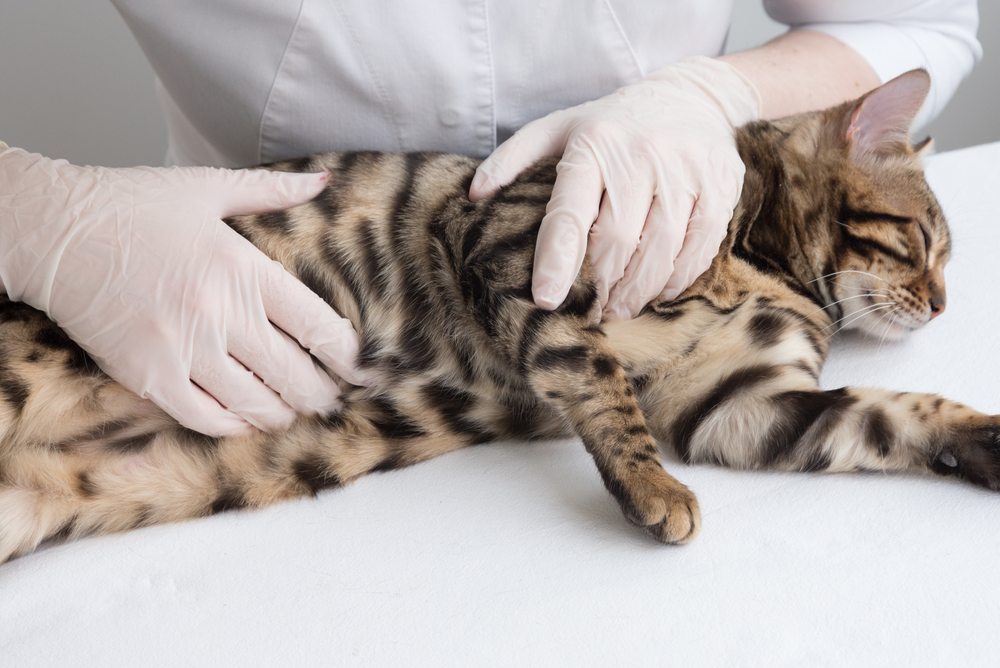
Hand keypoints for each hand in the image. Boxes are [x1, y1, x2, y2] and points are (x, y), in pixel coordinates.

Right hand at [0, 145, 367, 435]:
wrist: (52, 231)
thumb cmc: (130, 205)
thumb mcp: (207, 189)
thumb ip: (272, 191)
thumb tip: (323, 180)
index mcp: (245, 269)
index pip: (319, 327)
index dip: (347, 356)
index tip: (359, 368)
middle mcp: (221, 314)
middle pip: (296, 376)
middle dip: (323, 395)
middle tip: (332, 399)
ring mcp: (184, 350)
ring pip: (257, 404)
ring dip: (284, 414)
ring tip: (293, 411)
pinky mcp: (149, 377)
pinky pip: (207, 419)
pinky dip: (235, 425)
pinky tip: (245, 417)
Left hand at [469, 57, 761, 319]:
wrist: (692, 95)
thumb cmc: (613, 123)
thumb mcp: (559, 128)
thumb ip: (513, 159)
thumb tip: (472, 197)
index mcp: (593, 144)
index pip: (570, 213)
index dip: (557, 261)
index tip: (547, 299)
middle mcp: (641, 153)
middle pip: (617, 241)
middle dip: (601, 286)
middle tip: (592, 309)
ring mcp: (686, 168)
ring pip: (661, 250)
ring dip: (638, 291)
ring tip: (622, 308)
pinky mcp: (722, 184)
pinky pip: (700, 246)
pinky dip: (678, 278)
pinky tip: (660, 290)